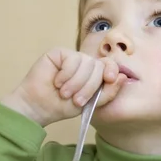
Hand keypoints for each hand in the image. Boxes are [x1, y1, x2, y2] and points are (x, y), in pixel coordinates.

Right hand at [0, 47, 126, 126]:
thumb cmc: (62, 106)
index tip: (109, 79)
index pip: (109, 66)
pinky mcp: (58, 53)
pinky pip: (72, 59)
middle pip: (99, 66)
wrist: (38, 107)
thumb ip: (107, 92)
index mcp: (94, 74)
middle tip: (76, 100)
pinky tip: (57, 82)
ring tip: (64, 93)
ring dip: (76, 82)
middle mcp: (84, 64)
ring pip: (86, 62)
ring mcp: (72, 57)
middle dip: (89, 86)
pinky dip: (66, 74)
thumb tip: (122, 77)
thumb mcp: (90, 104)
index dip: (112, 70)